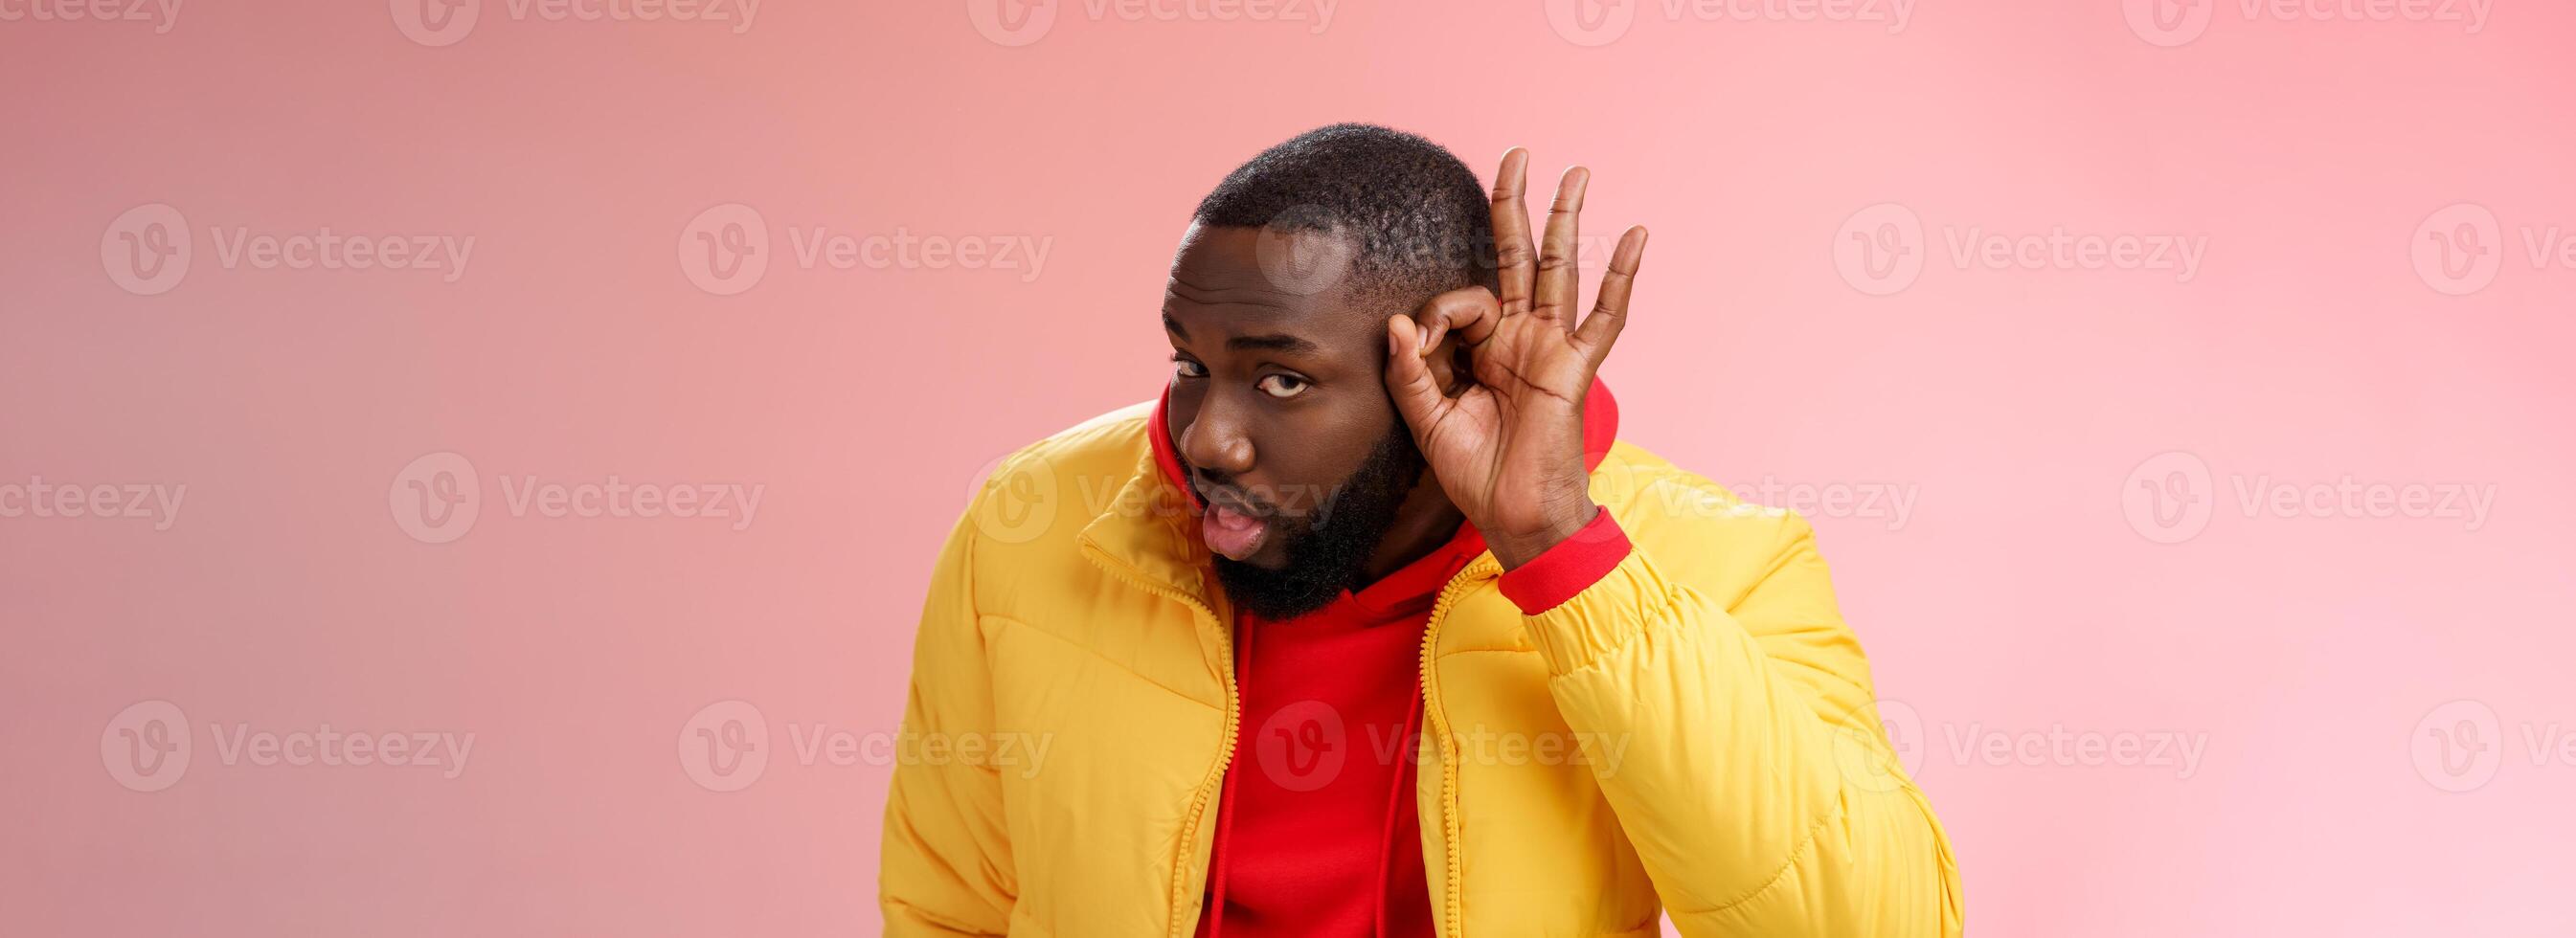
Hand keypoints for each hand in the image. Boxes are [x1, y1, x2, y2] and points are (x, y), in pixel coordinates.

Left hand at [1383, 149, 1647, 569]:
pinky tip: (1632, 237)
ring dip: (1566, 221)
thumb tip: (1397, 320)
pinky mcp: (1575, 369)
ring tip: (1577, 174)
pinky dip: (1620, 278)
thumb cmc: (1475, 474)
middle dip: (1515, 205)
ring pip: (1560, 271)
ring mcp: (1550, 348)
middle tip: (1518, 154)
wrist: (1514, 518)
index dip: (1435, 312)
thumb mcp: (1426, 420)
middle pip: (1517, 257)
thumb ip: (1409, 371)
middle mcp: (1519, 338)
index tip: (1417, 341)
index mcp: (1483, 348)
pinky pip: (1604, 318)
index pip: (1461, 300)